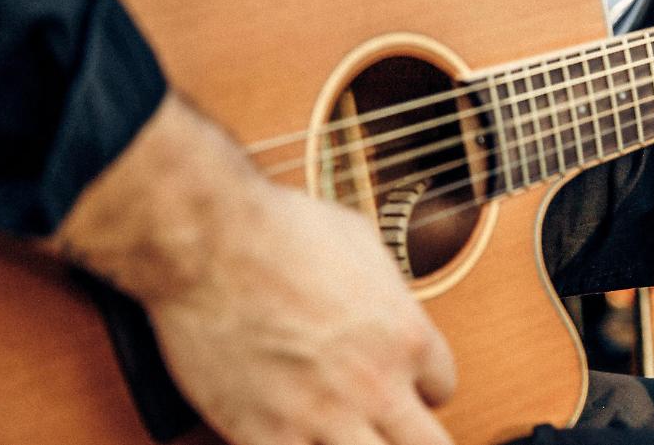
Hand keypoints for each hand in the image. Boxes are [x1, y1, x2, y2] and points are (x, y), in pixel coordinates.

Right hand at [50, 94, 455, 444]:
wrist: (211, 244)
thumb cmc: (281, 228)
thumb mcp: (361, 242)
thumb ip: (387, 288)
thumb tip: (389, 300)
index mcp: (406, 336)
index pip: (442, 386)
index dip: (421, 384)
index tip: (401, 381)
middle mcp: (376, 385)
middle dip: (412, 434)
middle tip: (390, 423)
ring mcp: (322, 418)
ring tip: (346, 431)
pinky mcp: (267, 436)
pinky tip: (296, 436)